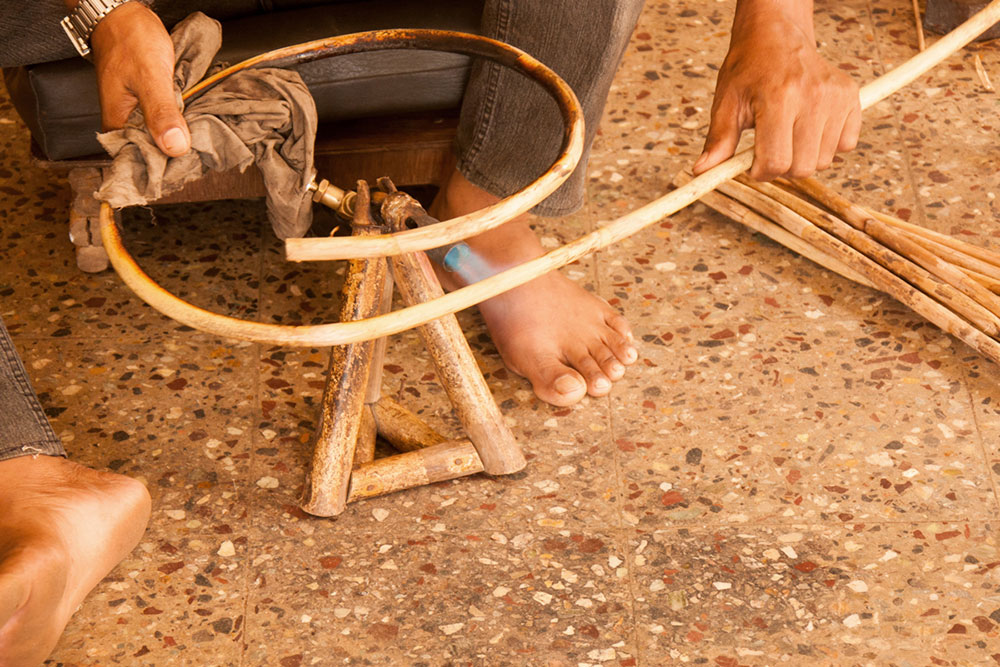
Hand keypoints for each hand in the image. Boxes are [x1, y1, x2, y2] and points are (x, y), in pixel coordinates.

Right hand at [90, 2, 189, 155]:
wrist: (124, 15)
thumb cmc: (130, 40)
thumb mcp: (150, 77)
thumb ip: (161, 112)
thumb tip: (175, 147)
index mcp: (117, 125)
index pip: (142, 162)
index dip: (167, 168)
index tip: (191, 169)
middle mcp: (125, 124)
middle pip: (155, 153)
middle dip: (179, 155)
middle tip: (205, 156)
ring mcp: (137, 115)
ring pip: (163, 137)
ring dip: (182, 139)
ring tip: (204, 144)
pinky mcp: (149, 105)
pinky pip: (167, 121)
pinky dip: (181, 123)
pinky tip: (195, 125)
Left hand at [693, 0, 859, 180]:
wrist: (776, 36)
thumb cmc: (749, 69)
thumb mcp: (727, 102)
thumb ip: (719, 140)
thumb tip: (702, 171)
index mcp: (780, 98)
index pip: (776, 162)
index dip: (760, 171)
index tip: (753, 163)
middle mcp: (813, 96)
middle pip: (803, 168)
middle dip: (782, 167)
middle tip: (770, 147)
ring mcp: (836, 97)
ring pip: (824, 161)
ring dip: (804, 156)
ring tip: (788, 133)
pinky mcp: (852, 97)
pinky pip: (846, 145)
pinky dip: (828, 145)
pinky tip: (810, 127)